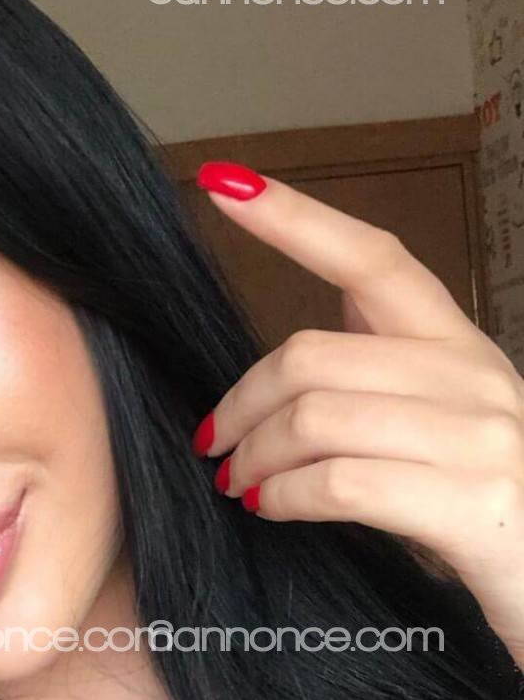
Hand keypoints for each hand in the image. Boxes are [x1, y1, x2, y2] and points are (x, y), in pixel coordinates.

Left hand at [191, 162, 523, 674]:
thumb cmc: (484, 514)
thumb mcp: (440, 430)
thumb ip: (383, 380)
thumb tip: (295, 363)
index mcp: (461, 347)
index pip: (374, 260)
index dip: (296, 220)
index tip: (224, 184)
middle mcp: (475, 378)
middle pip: (313, 354)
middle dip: (242, 400)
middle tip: (214, 443)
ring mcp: (479, 439)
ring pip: (317, 417)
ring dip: (255, 455)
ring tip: (239, 482)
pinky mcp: (471, 505)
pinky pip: (341, 482)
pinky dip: (285, 495)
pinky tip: (270, 507)